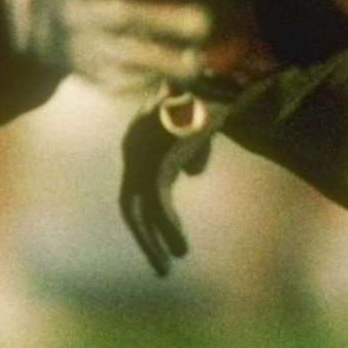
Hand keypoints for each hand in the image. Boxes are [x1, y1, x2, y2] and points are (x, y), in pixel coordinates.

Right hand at [3, 0, 211, 97]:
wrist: (22, 24)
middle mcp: (83, 12)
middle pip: (124, 17)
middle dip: (164, 22)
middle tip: (204, 22)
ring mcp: (84, 45)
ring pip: (125, 56)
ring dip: (163, 61)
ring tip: (198, 61)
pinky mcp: (87, 73)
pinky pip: (117, 82)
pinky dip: (143, 83)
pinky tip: (172, 80)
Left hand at [119, 90, 223, 277]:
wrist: (215, 80)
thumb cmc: (210, 97)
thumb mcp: (199, 128)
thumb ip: (192, 150)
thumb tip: (190, 174)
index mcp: (139, 142)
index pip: (138, 189)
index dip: (151, 218)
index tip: (168, 241)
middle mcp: (133, 150)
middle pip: (132, 204)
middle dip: (145, 237)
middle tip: (161, 268)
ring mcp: (141, 156)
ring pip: (138, 210)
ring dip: (151, 242)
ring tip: (166, 267)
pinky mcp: (155, 163)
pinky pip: (158, 206)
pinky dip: (167, 230)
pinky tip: (181, 249)